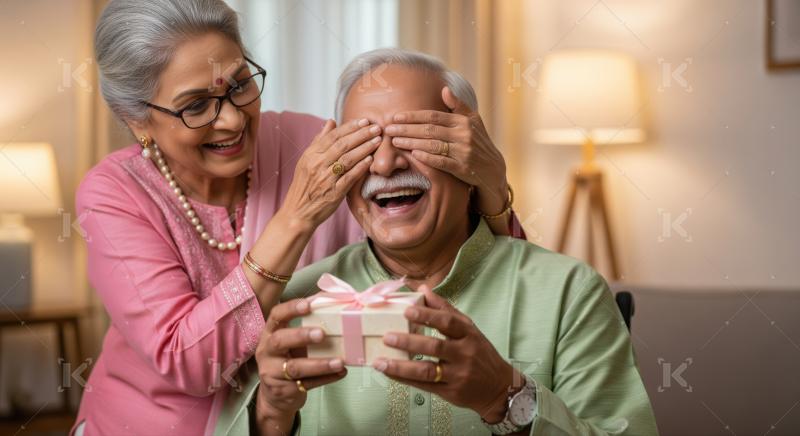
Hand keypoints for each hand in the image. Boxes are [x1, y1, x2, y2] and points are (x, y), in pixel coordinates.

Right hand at [254, 298, 346, 430]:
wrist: (275, 397)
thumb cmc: (288, 360)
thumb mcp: (292, 343)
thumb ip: (308, 326)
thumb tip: (332, 302)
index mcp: (270, 334)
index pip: (276, 316)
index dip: (290, 309)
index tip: (308, 305)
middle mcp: (267, 352)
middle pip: (279, 341)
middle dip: (301, 336)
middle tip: (322, 334)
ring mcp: (272, 373)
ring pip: (295, 368)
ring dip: (320, 364)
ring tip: (339, 362)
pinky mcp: (283, 390)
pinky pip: (307, 384)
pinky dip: (326, 378)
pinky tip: (340, 372)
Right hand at [281, 118, 381, 229]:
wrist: (297, 212)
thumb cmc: (304, 186)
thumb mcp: (306, 160)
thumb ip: (319, 141)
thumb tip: (331, 122)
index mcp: (311, 155)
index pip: (333, 136)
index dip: (350, 127)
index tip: (364, 121)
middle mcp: (317, 165)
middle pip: (342, 145)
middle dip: (362, 134)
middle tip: (376, 127)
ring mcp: (326, 179)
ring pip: (347, 159)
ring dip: (364, 148)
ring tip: (377, 140)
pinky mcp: (333, 193)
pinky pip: (349, 177)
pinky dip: (360, 168)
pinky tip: (371, 160)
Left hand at [373, 286, 523, 421]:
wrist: (499, 388)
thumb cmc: (480, 353)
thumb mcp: (469, 329)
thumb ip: (446, 310)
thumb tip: (423, 289)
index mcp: (469, 335)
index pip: (448, 322)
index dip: (428, 315)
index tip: (407, 311)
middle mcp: (465, 354)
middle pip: (435, 346)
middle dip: (409, 341)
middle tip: (387, 336)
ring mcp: (457, 375)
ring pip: (426, 370)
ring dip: (401, 366)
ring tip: (380, 362)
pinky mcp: (450, 392)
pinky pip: (424, 386)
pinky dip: (404, 380)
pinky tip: (389, 373)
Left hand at [385, 86, 509, 215]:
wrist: (493, 169)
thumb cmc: (479, 141)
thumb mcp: (473, 121)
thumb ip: (458, 105)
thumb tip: (444, 89)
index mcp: (463, 121)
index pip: (433, 116)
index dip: (413, 116)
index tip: (395, 116)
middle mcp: (464, 135)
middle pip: (429, 130)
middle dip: (406, 129)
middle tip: (388, 129)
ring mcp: (463, 152)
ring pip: (432, 145)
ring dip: (411, 143)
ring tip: (395, 142)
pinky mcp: (463, 168)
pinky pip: (441, 162)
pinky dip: (427, 158)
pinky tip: (413, 155)